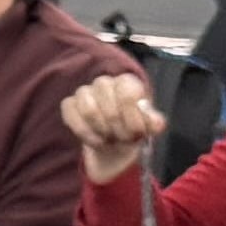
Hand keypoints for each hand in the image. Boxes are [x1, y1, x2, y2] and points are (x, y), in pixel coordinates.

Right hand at [57, 71, 167, 186]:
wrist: (115, 143)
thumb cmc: (133, 129)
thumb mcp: (149, 128)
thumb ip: (155, 123)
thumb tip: (156, 122)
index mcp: (127, 82)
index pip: (128, 94)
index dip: (132, 118)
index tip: (137, 133)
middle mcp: (105, 82)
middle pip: (110, 108)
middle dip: (118, 130)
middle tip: (123, 139)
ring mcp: (84, 91)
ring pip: (89, 110)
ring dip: (101, 131)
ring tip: (109, 139)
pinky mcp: (69, 104)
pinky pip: (71, 115)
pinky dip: (84, 132)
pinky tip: (95, 140)